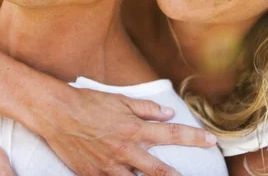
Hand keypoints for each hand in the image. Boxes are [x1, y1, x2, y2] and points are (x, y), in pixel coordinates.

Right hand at [34, 88, 216, 175]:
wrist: (57, 114)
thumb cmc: (88, 103)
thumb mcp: (120, 100)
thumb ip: (145, 108)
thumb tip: (168, 114)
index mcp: (134, 129)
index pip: (170, 135)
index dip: (193, 138)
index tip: (210, 141)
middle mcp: (125, 150)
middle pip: (159, 171)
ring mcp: (110, 166)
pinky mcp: (94, 175)